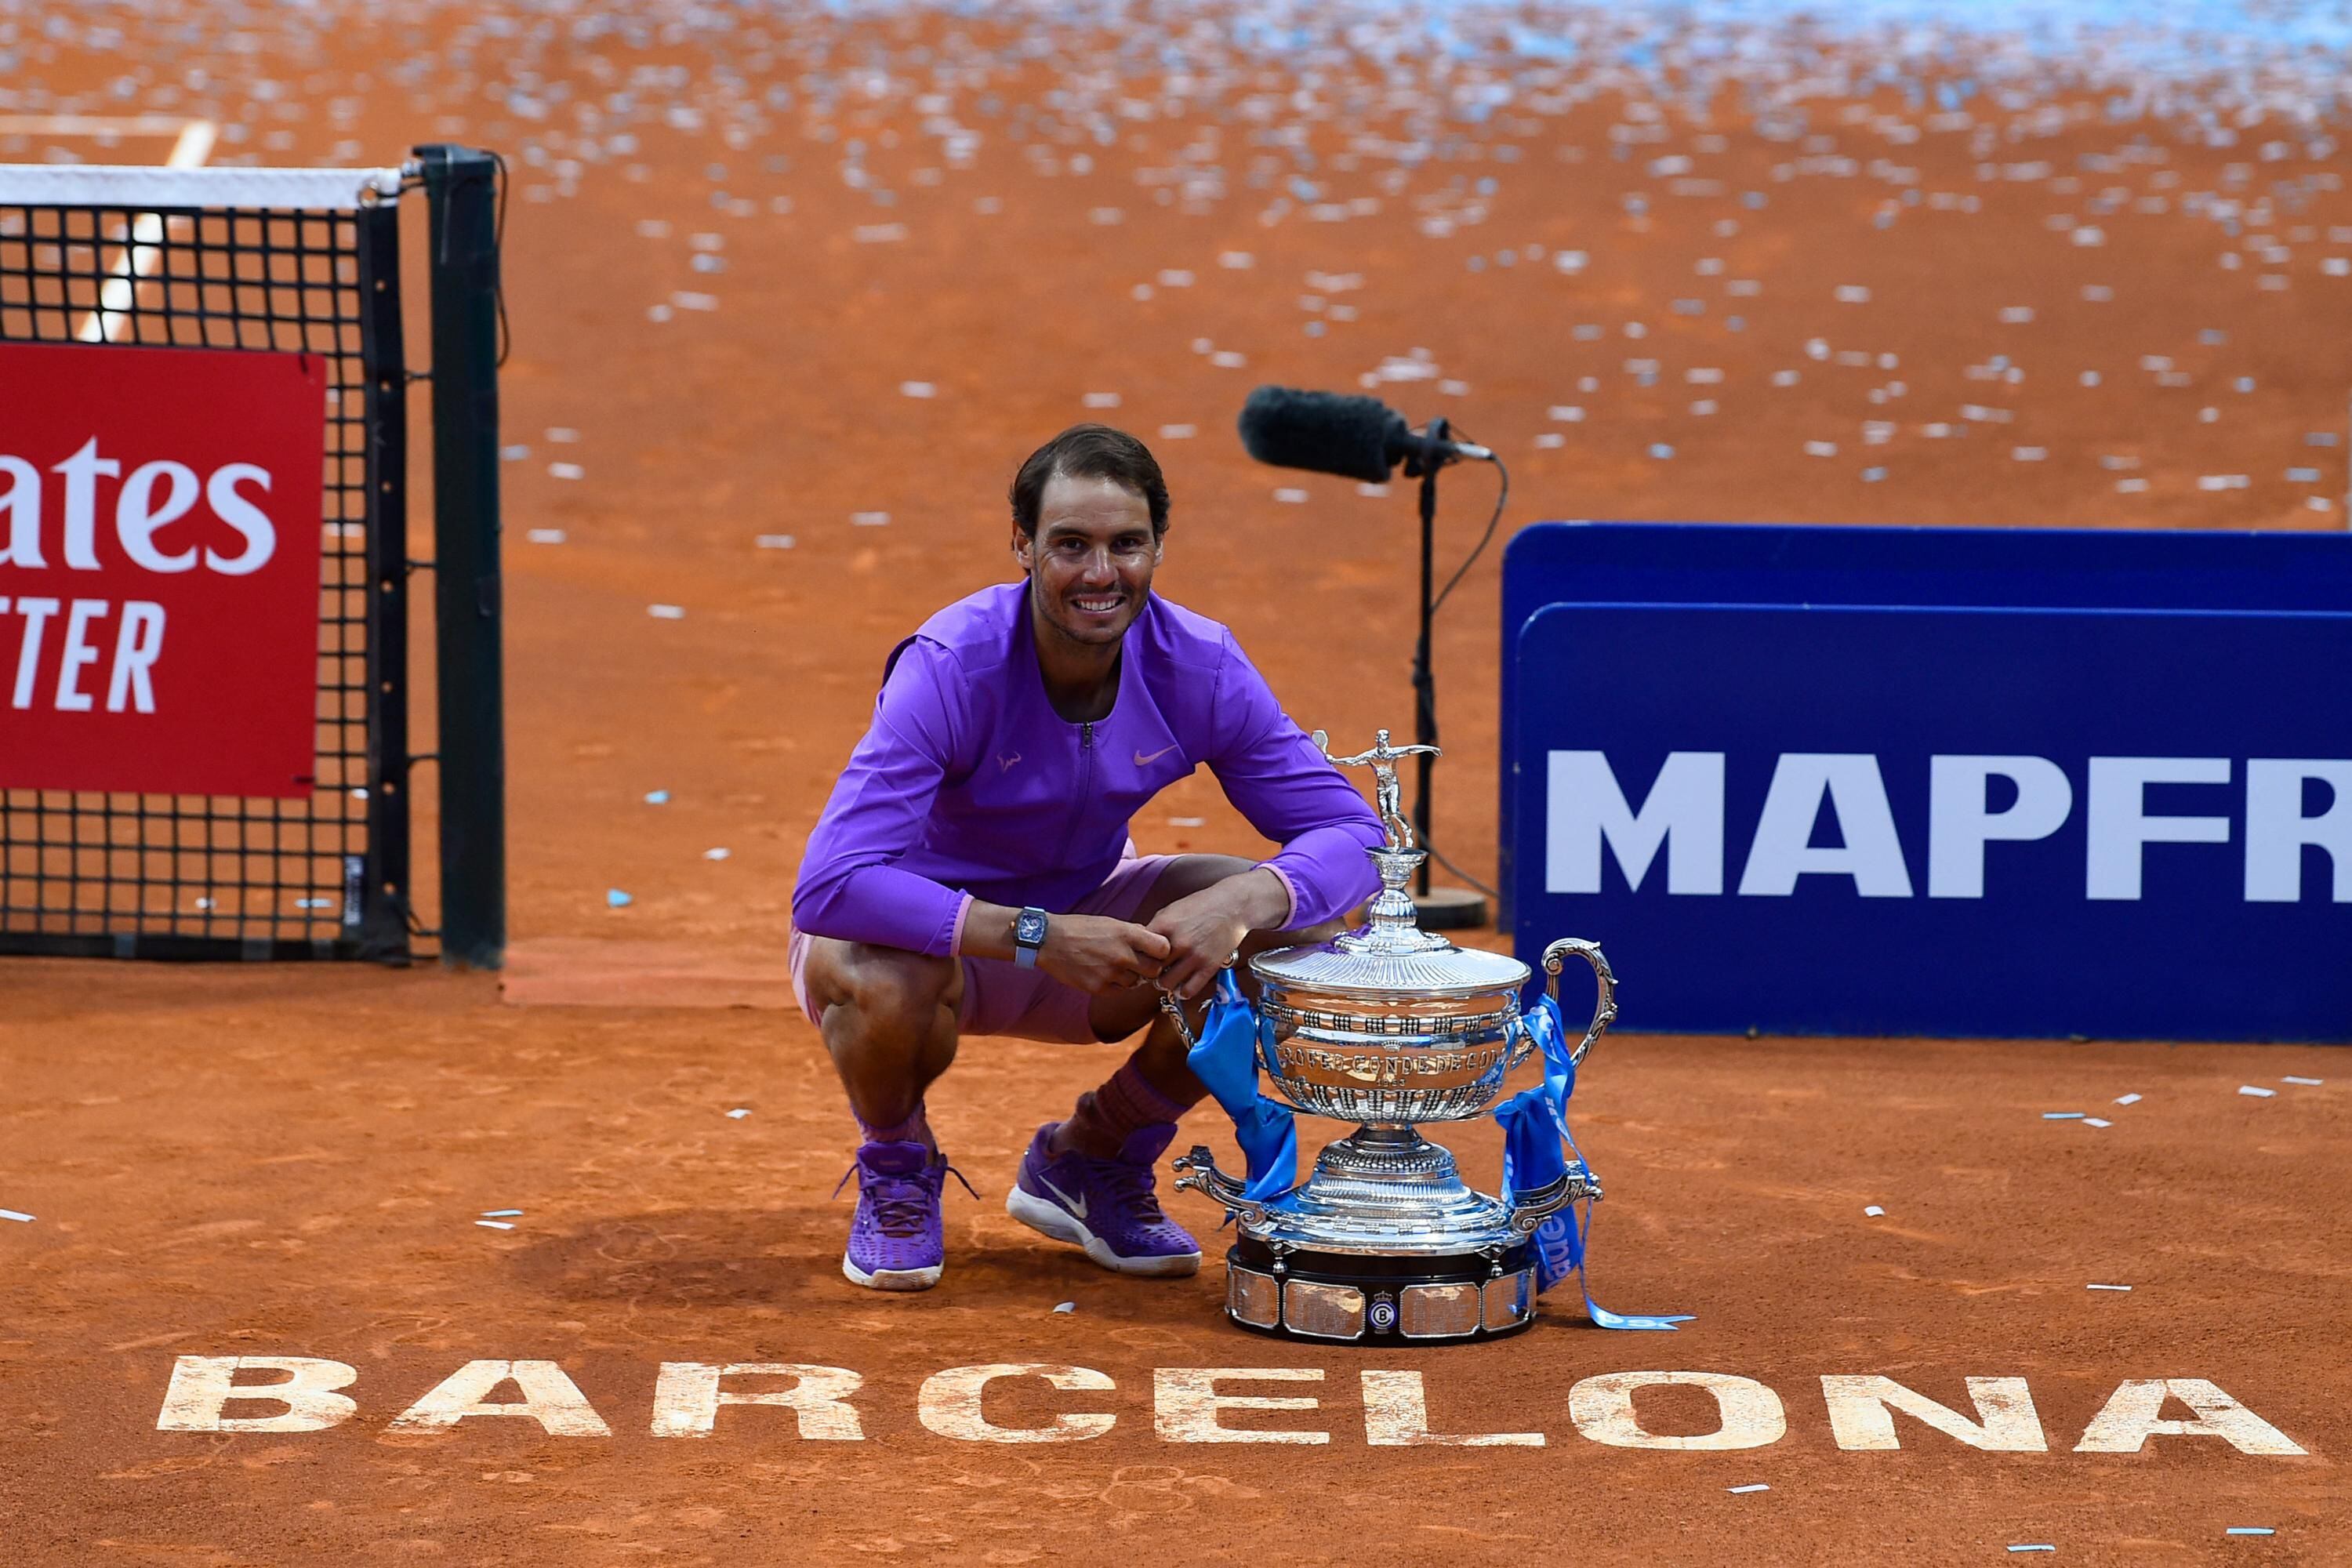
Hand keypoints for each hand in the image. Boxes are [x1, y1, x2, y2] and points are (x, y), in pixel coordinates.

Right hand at [1038, 915, 1172, 996]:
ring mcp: (1109, 973)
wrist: (1050, 940)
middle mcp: (1121, 955)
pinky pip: (1118, 991)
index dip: (1162, 951)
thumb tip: (1154, 940)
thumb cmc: (1082, 928)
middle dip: (1150, 968)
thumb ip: (1134, 932)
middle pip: (1154, 970)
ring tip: (1114, 966)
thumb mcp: (1111, 922)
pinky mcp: (1098, 988)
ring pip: (1136, 983)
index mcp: (1127, 934)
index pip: (1163, 948)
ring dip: (1130, 977)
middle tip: (1141, 964)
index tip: (1155, 952)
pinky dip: (1115, 985)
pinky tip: (1103, 973)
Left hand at [1147, 884, 1259, 999]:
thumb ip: (1156, 927)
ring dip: (1165, 983)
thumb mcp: (1172, 909)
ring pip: (1166, 983)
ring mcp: (1194, 955)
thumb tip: (1141, 944)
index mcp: (1164, 925)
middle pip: (1150, 969)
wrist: (1233, 905)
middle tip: (1154, 972)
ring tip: (1169, 978)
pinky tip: (1183, 986)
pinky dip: (1183, 992)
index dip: (1138, 957)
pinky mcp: (1209, 966)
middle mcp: (1177, 942)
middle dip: (1150, 972)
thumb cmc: (1203, 905)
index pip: (1139, 950)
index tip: (1141, 960)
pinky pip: (1189, 990)